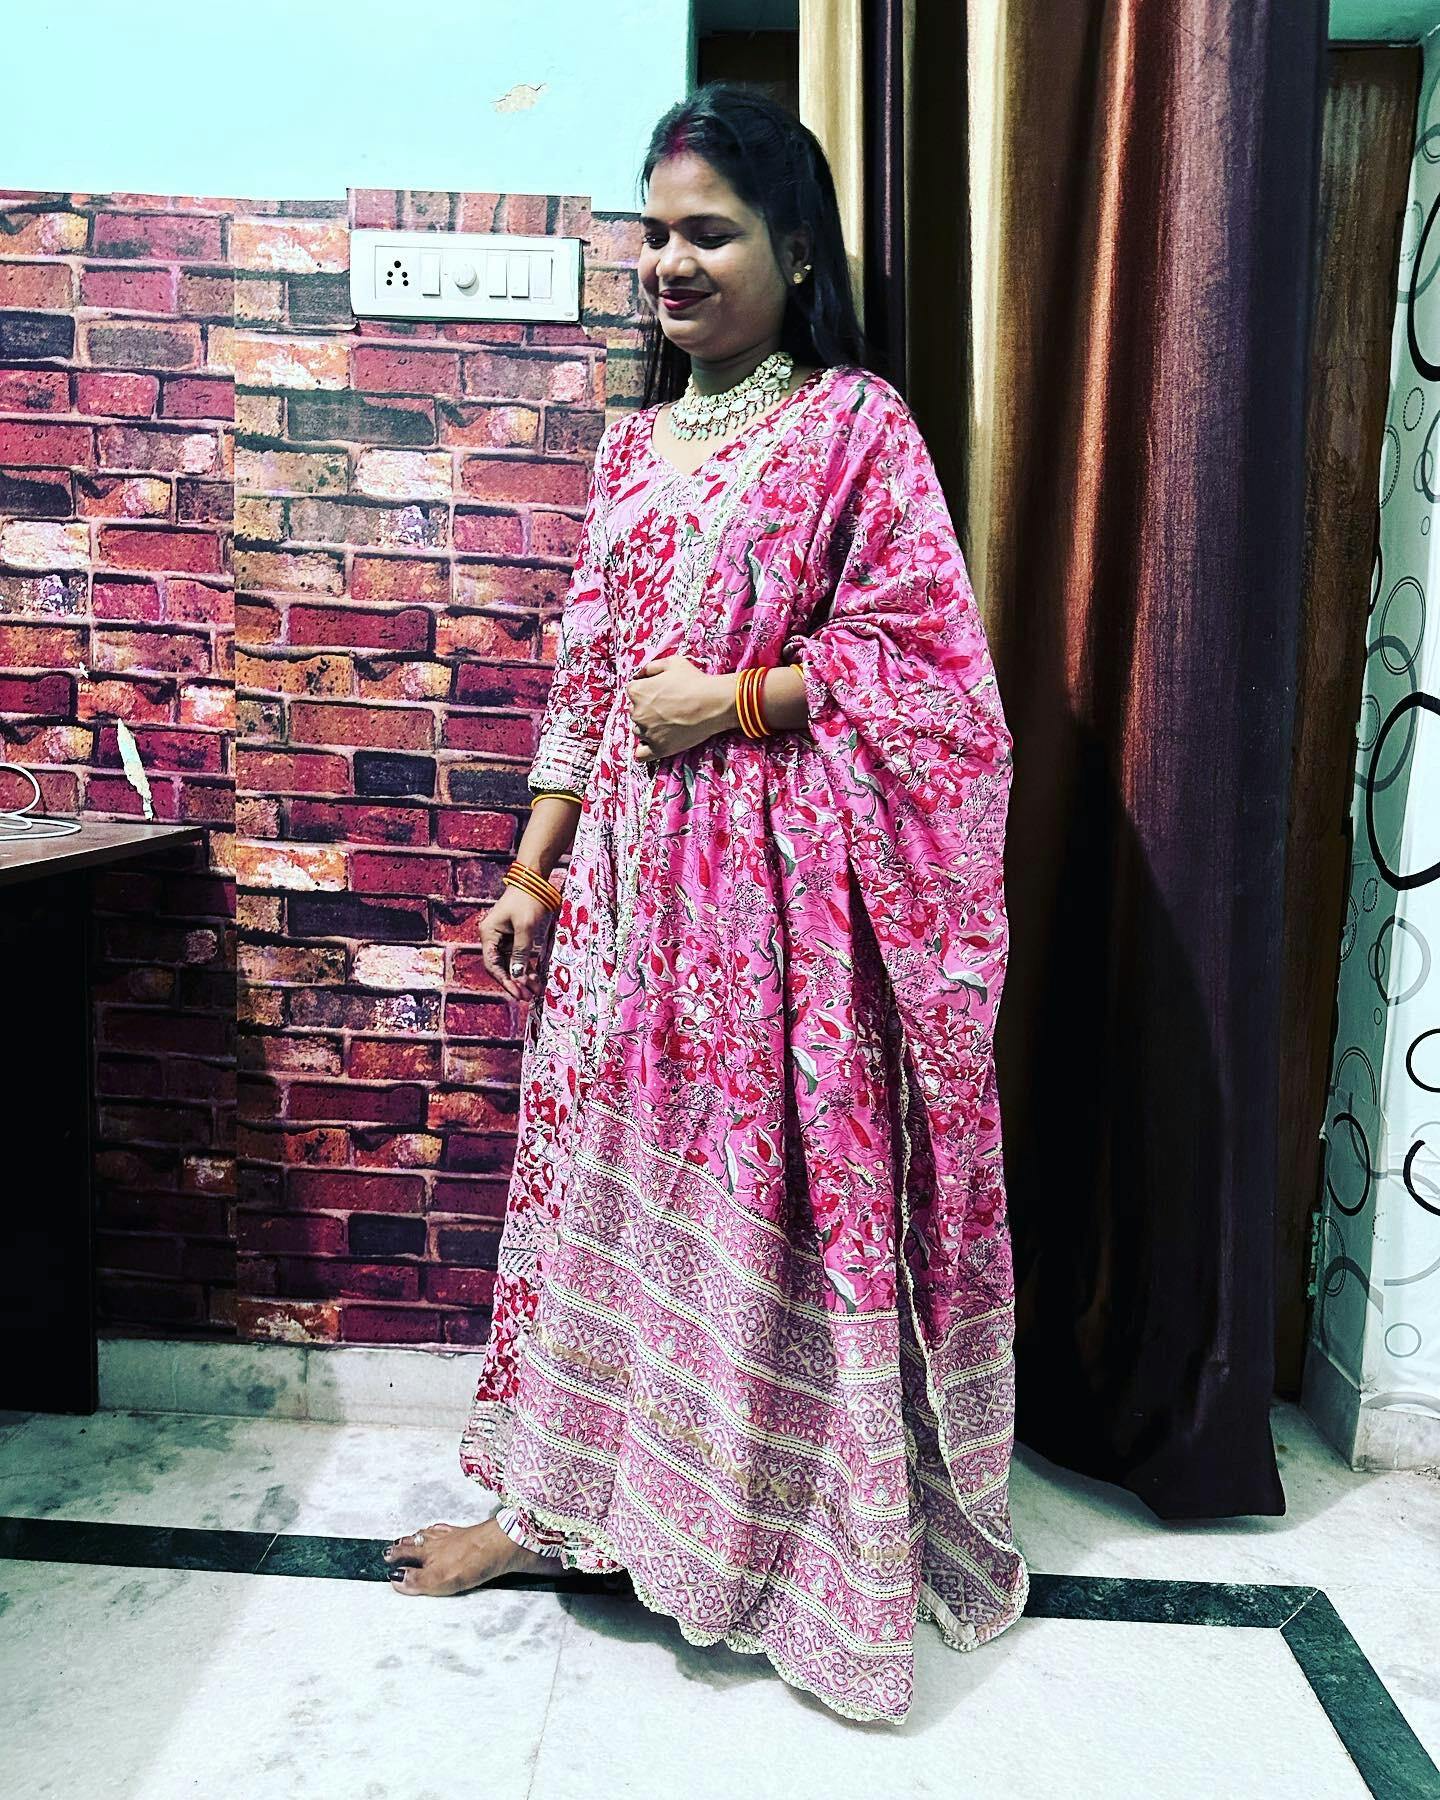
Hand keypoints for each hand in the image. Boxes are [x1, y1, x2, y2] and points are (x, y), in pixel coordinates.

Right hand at [480, 884, 552, 1002]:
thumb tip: (517, 976)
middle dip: (515, 982)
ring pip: (512, 965)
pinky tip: (536, 979)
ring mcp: (504, 939)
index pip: (493, 965)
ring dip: (523, 978)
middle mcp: (493, 939)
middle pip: (502, 967)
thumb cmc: (528, 900)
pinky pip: (520, 958)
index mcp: (489, 935)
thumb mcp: (525, 927)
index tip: (518, 993)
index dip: (505, 981)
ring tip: (535, 991)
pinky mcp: (516, 938)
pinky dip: (527, 968)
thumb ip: (521, 952)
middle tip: (528, 997)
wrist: (535, 880)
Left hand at [625, 654, 733, 762]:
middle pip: (635, 712)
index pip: (632, 692)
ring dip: (649, 727)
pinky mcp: (658, 748)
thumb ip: (650, 667)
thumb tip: (641, 674)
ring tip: (669, 723)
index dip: (647, 691)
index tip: (660, 693)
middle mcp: (637, 712)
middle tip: (668, 707)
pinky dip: (645, 750)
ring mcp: (647, 732)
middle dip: (647, 709)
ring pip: (639, 731)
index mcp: (636, 691)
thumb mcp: (672, 662)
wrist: (714, 703)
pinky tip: (654, 744)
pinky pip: (641, 754)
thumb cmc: (695, 681)